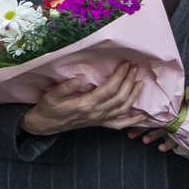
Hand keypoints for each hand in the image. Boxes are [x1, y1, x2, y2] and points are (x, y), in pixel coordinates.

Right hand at [20, 65, 145, 135]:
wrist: (45, 124)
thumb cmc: (49, 107)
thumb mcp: (51, 95)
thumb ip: (64, 88)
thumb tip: (77, 79)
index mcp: (85, 105)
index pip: (109, 89)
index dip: (119, 76)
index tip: (125, 64)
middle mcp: (96, 114)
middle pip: (120, 97)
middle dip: (129, 81)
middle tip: (134, 67)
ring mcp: (99, 120)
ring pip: (123, 109)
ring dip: (134, 95)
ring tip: (140, 82)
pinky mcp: (100, 123)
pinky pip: (120, 124)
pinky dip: (133, 121)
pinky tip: (143, 116)